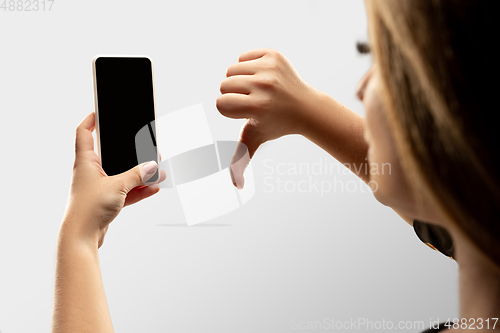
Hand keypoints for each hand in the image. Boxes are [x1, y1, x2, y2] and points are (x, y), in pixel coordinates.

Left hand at [61, 112, 165, 247]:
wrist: (81, 237)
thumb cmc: (88, 208)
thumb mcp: (118, 186)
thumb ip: (137, 175)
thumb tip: (152, 167)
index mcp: (85, 161)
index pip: (84, 133)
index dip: (91, 120)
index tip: (100, 111)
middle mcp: (91, 172)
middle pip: (110, 153)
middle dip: (128, 150)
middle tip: (142, 145)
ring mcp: (99, 187)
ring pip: (122, 174)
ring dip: (138, 173)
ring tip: (156, 171)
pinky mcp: (106, 201)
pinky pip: (126, 191)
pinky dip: (139, 189)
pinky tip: (153, 188)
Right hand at [217, 49, 315, 187]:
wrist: (305, 107)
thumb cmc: (276, 125)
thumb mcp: (256, 140)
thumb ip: (241, 160)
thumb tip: (236, 186)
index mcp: (257, 107)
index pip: (221, 104)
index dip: (231, 110)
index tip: (248, 113)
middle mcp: (264, 86)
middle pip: (224, 85)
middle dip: (234, 95)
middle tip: (253, 101)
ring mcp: (269, 68)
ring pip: (231, 70)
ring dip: (240, 80)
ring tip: (257, 90)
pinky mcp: (273, 55)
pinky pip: (244, 56)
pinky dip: (249, 65)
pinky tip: (263, 78)